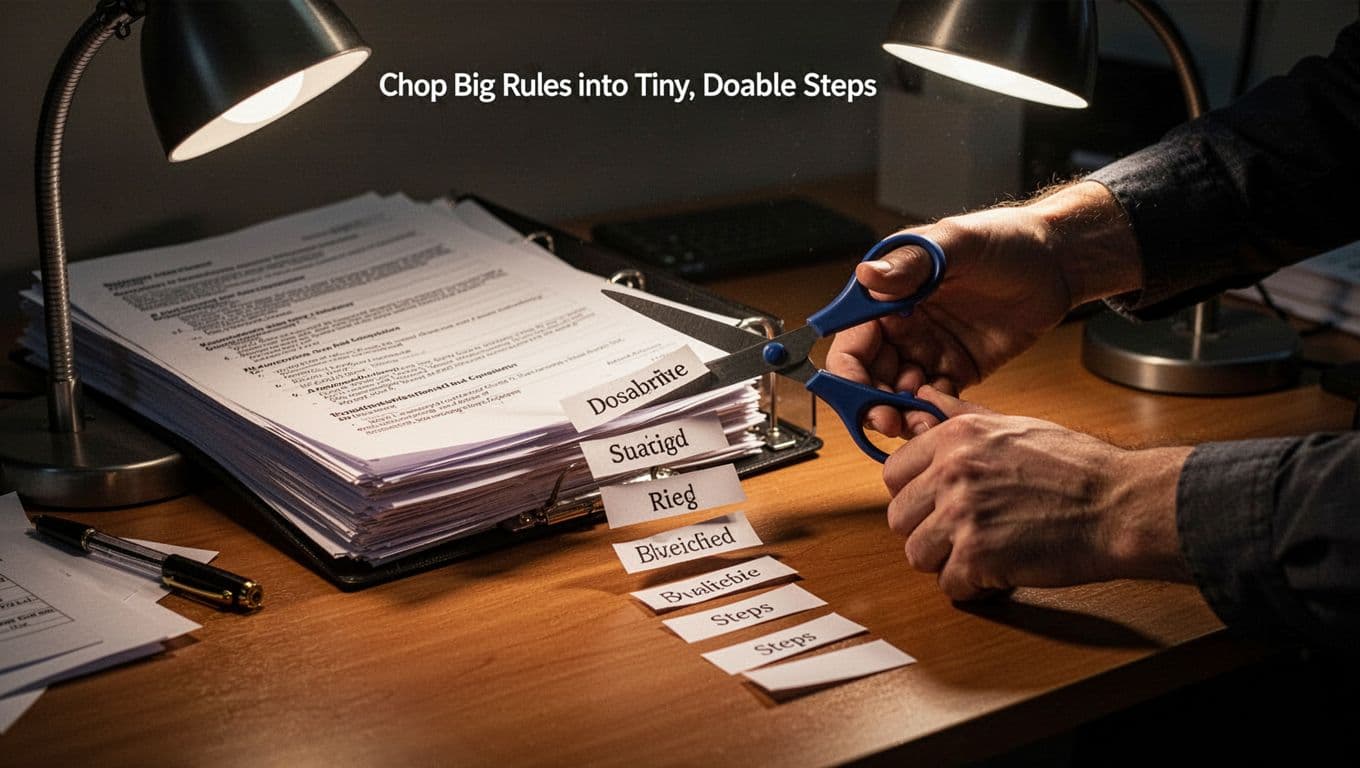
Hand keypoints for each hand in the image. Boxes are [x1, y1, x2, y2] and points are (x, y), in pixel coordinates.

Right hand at [826, 182, 1141, 437]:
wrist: (1056, 263)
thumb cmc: (1005, 240)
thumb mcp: (956, 244)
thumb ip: (911, 265)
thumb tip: (867, 276)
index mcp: (888, 296)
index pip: (852, 342)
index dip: (848, 374)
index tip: (859, 398)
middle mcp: (901, 325)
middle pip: (868, 377)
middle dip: (873, 404)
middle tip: (891, 421)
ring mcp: (927, 349)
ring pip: (898, 395)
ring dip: (902, 414)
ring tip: (921, 424)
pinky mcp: (955, 369)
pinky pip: (933, 401)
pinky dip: (932, 415)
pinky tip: (941, 420)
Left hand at [883, 387, 1191, 600]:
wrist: (1120, 504)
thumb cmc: (1078, 467)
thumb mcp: (1013, 425)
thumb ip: (961, 415)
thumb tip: (925, 400)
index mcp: (956, 438)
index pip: (893, 473)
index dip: (914, 494)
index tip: (934, 502)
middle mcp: (951, 472)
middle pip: (899, 517)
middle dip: (927, 530)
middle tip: (964, 532)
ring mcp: (961, 515)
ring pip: (916, 554)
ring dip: (947, 560)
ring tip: (984, 551)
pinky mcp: (977, 556)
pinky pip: (949, 585)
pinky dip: (973, 586)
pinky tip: (999, 570)